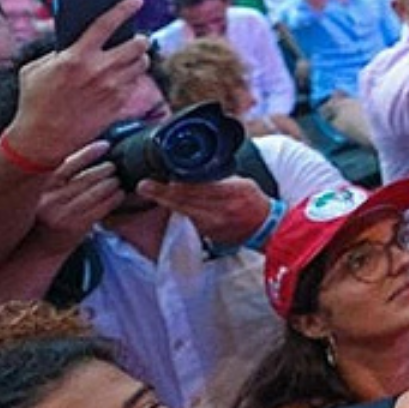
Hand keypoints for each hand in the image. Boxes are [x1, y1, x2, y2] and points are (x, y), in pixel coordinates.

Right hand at [3, 0, 151, 168]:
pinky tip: (122, 78)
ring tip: (130, 58)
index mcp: (76, 57)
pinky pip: (136, 83)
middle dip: (139, 38)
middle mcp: (99, 70)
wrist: (41, 139)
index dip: (124, 8)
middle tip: (136, 38)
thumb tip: (74, 42)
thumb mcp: (35, 69)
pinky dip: (132, 78)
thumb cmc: (34, 102)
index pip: (107, 23)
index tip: (135, 0)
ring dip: (139, 58)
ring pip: (142, 64)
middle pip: (137, 44)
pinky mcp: (118, 104)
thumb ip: (57, 52)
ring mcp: (112, 88)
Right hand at [29, 142, 121, 254]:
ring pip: (94, 192)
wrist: (40, 247)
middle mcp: (50, 199)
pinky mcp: (75, 226)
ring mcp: (62, 214)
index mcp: (43, 186)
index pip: (67, 165)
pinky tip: (119, 195)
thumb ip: (64, 176)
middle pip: (84, 178)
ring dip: (111, 183)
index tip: (105, 145)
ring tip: (118, 179)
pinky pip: (100, 209)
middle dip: (104, 169)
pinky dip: (113, 199)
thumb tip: (94, 152)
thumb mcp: (50, 193)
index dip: (88, 153)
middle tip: (115, 165)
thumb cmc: (51, 214)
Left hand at [136, 176, 271, 245]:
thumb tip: (195, 173)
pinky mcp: (209, 234)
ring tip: (149, 191)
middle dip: (162, 193)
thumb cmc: (253, 201)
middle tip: (144, 185)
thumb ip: (221, 179)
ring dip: (166, 202)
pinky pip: (188, 221)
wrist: (264, 228)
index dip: (179, 183)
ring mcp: (213, 224)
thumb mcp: (243, 183)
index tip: (164, 177)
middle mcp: (221, 210)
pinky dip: (176, 212)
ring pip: (183, 212)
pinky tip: (166, 205)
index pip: (199, 187)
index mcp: (232, 193)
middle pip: (186, 201)